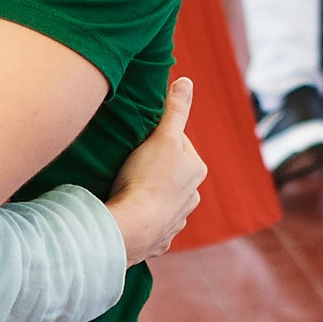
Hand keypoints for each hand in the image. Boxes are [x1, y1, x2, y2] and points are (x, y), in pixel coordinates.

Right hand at [107, 75, 202, 264]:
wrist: (131, 227)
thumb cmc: (146, 179)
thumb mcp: (162, 137)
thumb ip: (175, 110)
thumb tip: (187, 82)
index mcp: (196, 170)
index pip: (177, 143)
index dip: (157, 138)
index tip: (139, 141)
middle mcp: (192, 197)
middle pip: (170, 172)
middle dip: (154, 168)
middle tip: (129, 165)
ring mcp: (175, 221)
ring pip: (162, 200)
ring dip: (148, 195)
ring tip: (127, 190)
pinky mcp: (159, 240)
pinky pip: (151, 225)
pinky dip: (142, 219)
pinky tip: (129, 214)